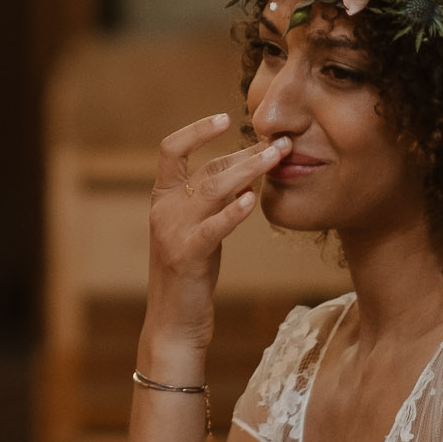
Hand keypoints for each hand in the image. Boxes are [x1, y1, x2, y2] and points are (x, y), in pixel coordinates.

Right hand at [142, 112, 288, 358]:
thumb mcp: (198, 229)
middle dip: (245, 153)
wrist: (174, 324)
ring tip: (276, 158)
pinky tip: (255, 200)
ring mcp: (173, 232)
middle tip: (280, 143)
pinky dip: (234, 211)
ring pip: (212, 189)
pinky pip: (214, 227)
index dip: (196, 129)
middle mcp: (163, 210)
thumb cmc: (191, 274)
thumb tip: (247, 169)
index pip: (171, 150)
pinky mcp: (187, 256)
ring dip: (248, 170)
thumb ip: (213, 200)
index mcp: (162, 199)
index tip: (226, 116)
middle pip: (206, 169)